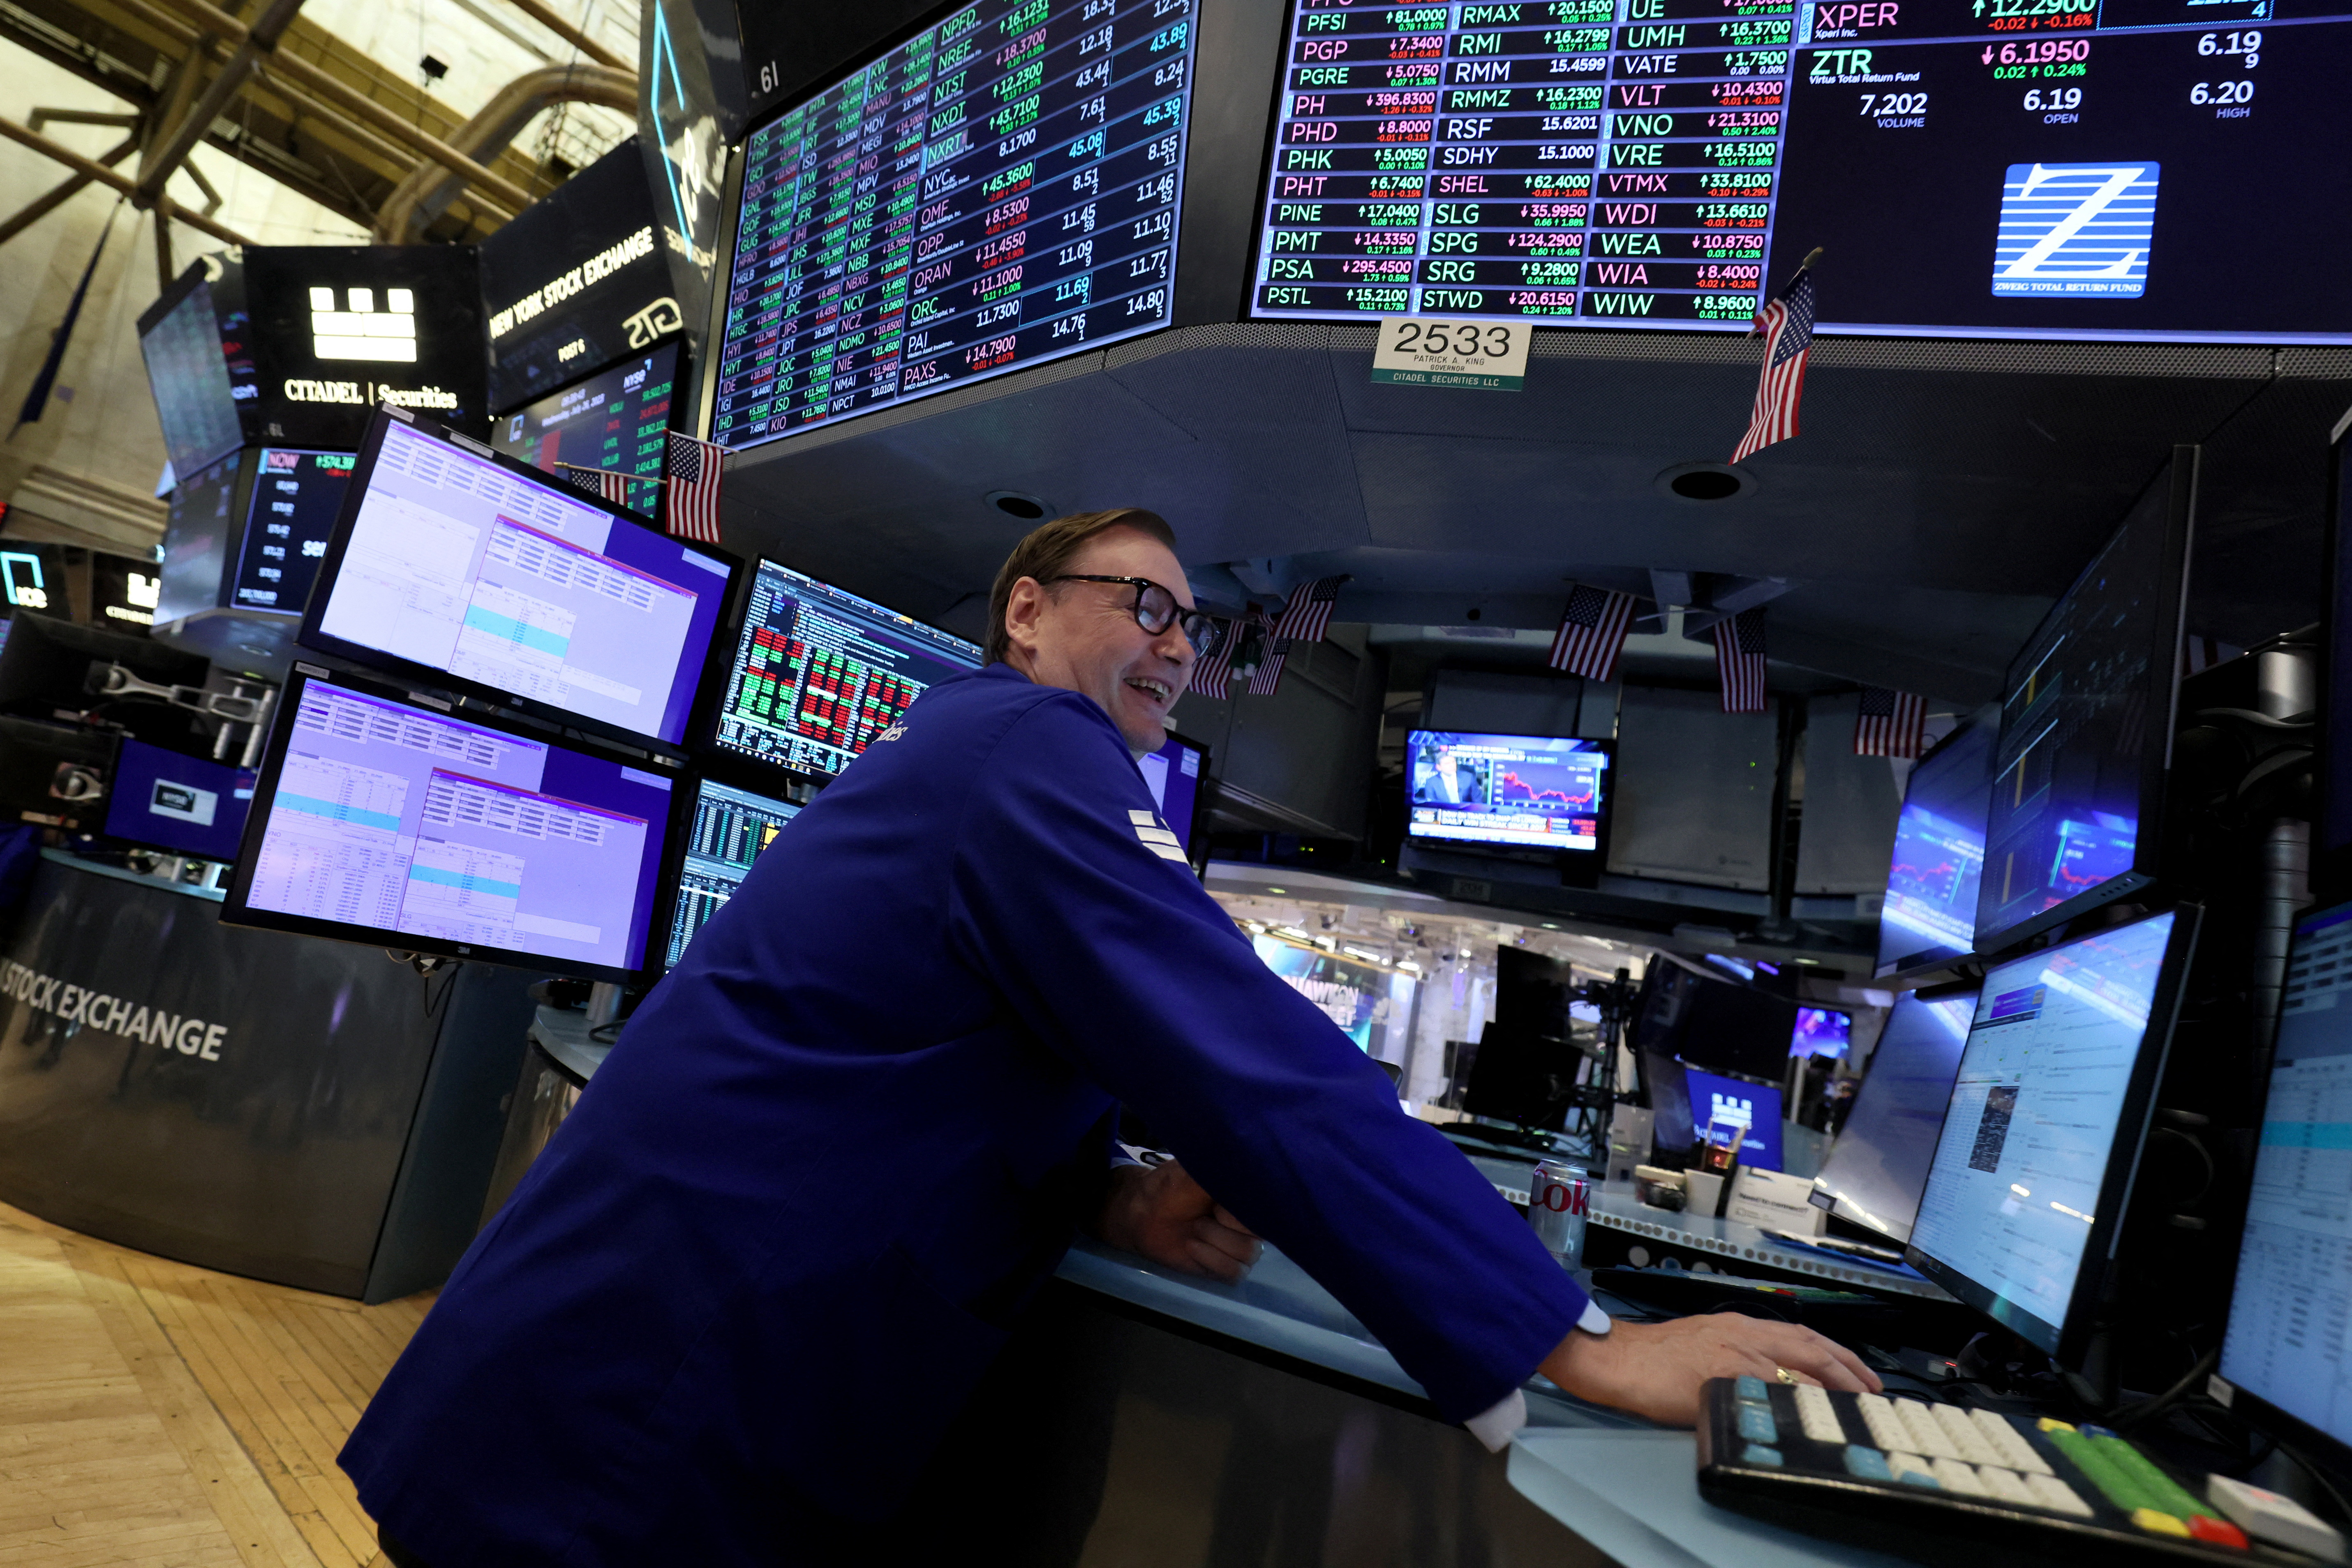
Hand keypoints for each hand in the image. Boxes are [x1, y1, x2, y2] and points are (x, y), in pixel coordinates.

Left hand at [1092, 1160, 1262, 1282]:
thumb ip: (1227, 1172)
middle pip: (1259, 1235)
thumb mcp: (1196, 1171)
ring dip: (1215, 1241)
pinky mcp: (1224, 1266)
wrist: (1143, 1213)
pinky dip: (1212, 1260)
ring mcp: (1238, 1246)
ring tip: (1194, 1229)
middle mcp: (1249, 1222)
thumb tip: (1252, 1169)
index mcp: (1247, 1196)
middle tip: (1201, 1216)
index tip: (1216, 1204)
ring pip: (1248, 1255)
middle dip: (1224, 1228)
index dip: (1240, 1212)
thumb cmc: (1170, 1187)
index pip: (1268, 1211)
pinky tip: (1192, 1246)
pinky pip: (1235, 1272)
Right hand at [1537, 1313, 1881, 1427]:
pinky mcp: (1720, 1375)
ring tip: (1857, 1400)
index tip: (1858, 1371)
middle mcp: (1741, 1333)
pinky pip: (1769, 1385)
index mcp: (1737, 1325)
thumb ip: (1734, 1356)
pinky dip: (1796, 1396)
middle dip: (1847, 1366)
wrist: (1617, 1358)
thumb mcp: (1702, 1346)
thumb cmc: (1651, 1357)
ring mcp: (1733, 1353)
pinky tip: (1813, 1409)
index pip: (1799, 1334)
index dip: (1834, 1352)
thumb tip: (1766, 1380)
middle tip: (1873, 1388)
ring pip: (1797, 1363)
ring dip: (1832, 1381)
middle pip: (1808, 1345)